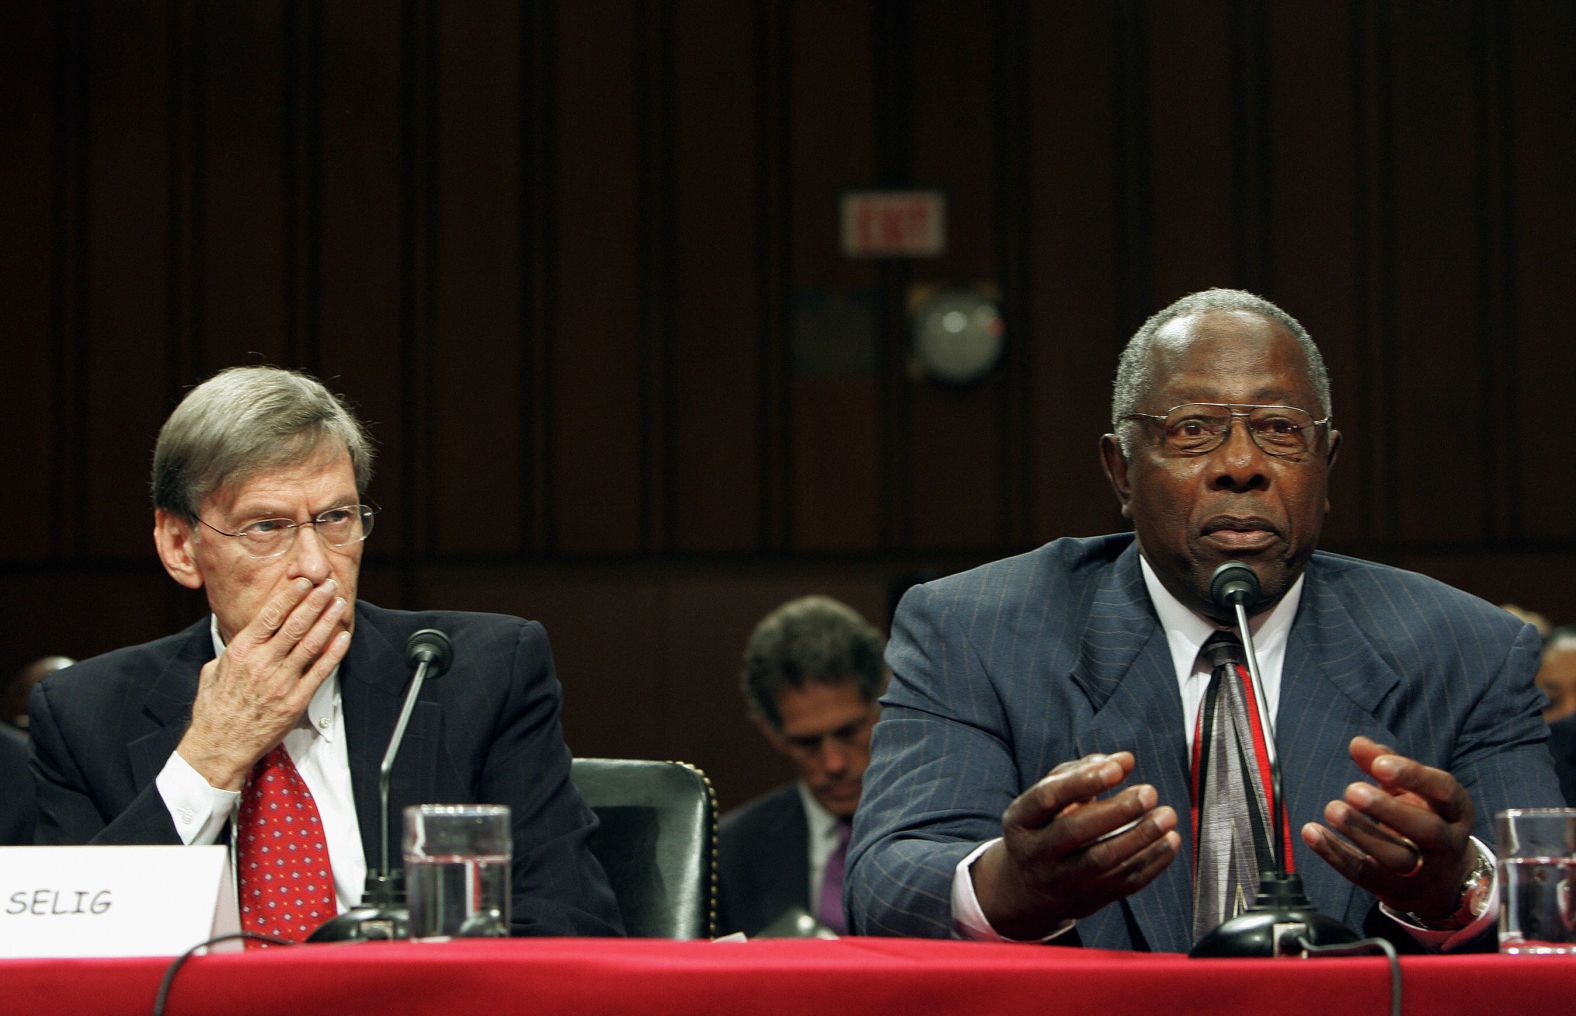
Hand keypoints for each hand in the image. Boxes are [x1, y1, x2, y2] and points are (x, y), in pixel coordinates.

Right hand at [177, 577, 351, 789]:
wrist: (218, 747)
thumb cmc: (214, 710)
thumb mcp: (213, 672)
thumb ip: (231, 652)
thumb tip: (243, 636)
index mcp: (240, 653)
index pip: (269, 616)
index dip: (290, 597)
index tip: (304, 581)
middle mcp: (261, 664)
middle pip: (294, 625)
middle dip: (314, 602)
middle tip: (329, 584)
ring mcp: (280, 683)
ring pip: (310, 644)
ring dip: (327, 621)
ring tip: (339, 604)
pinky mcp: (294, 701)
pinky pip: (319, 672)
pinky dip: (333, 653)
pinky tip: (343, 637)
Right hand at [971, 752, 1180, 939]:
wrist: (1027, 890)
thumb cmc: (1043, 827)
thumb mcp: (1046, 799)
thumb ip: (1080, 773)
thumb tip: (1123, 760)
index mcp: (1021, 820)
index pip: (1048, 798)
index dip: (1082, 781)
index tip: (1118, 768)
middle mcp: (1037, 853)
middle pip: (1075, 831)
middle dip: (1116, 811)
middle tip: (1149, 792)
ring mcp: (1062, 880)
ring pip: (1102, 861)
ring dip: (1141, 837)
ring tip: (1167, 815)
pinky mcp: (1089, 899)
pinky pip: (1123, 882)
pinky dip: (1152, 862)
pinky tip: (1170, 840)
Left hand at [1300, 736, 1474, 919]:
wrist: (1443, 881)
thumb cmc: (1422, 818)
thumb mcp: (1411, 790)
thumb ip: (1384, 763)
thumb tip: (1358, 744)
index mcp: (1455, 810)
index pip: (1443, 791)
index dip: (1413, 776)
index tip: (1379, 765)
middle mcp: (1447, 843)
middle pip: (1425, 829)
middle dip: (1388, 809)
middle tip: (1351, 790)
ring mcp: (1425, 871)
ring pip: (1397, 857)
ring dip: (1361, 833)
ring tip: (1332, 809)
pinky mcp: (1396, 890)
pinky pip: (1365, 874)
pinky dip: (1335, 854)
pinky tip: (1312, 833)